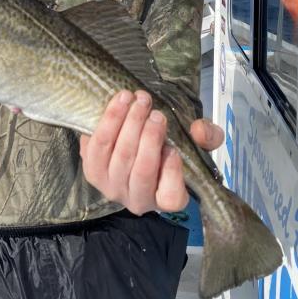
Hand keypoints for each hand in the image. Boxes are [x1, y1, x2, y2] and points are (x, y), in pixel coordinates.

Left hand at [80, 90, 223, 215]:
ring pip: (118, 155)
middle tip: (155, 111)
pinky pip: (96, 146)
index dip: (172, 172)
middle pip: (141, 170)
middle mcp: (137, 200)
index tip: (173, 148)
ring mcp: (111, 187)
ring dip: (128, 123)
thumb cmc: (167, 148)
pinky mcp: (91, 170)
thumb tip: (200, 130)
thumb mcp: (194, 143)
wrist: (131, 142)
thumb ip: (206, 137)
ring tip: (136, 99)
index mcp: (165, 198)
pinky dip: (108, 120)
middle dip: (148, 137)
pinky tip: (120, 101)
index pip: (171, 196)